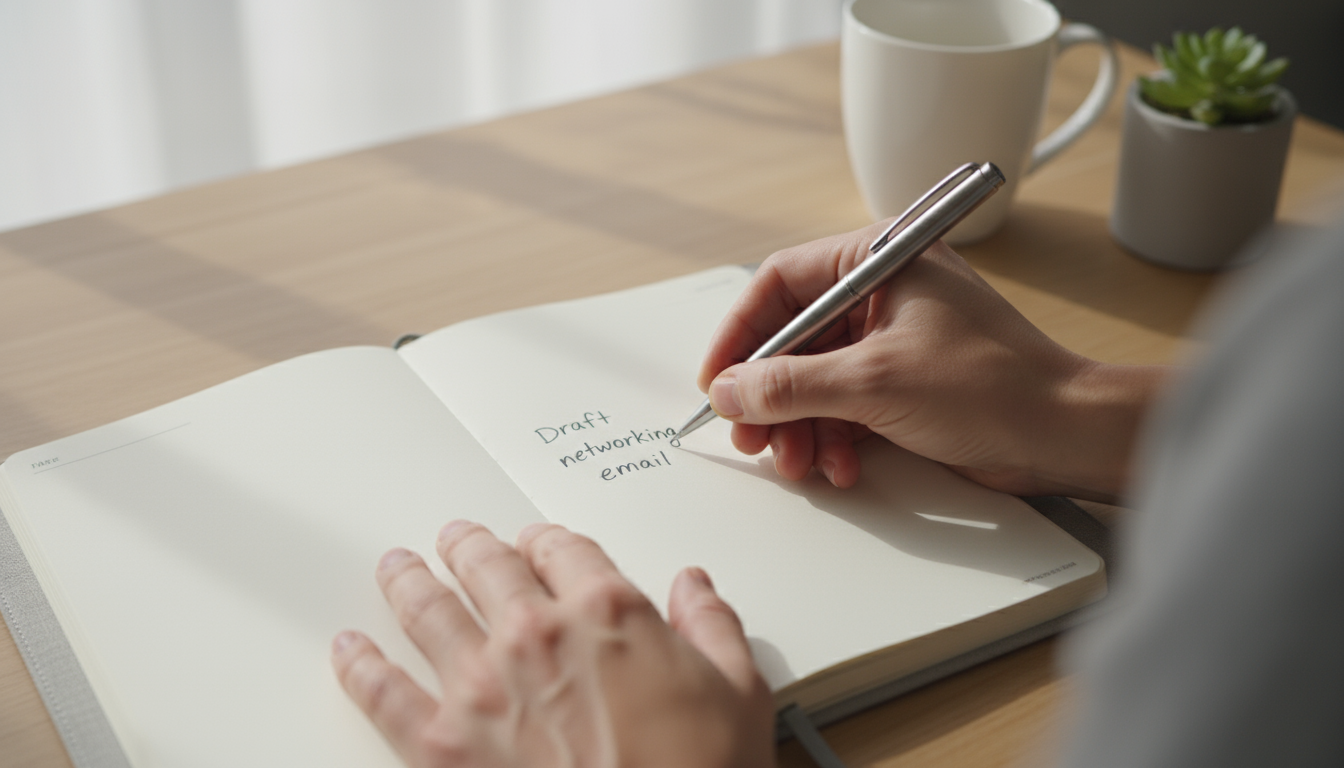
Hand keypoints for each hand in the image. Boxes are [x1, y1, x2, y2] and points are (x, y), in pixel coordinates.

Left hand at [331, 521, 774, 767]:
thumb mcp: (738, 693)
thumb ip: (713, 626)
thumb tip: (697, 589)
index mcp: (607, 612)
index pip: (565, 550)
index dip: (547, 540)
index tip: (538, 541)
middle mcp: (537, 635)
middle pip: (489, 567)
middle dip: (470, 547)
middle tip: (457, 539)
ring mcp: (482, 687)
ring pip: (429, 610)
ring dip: (409, 581)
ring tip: (397, 566)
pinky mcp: (443, 745)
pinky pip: (386, 694)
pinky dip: (361, 667)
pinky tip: (350, 651)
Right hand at [697, 222, 1165, 500]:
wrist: (1062, 434)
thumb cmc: (992, 386)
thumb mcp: (873, 383)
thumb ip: (790, 385)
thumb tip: (730, 391)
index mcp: (879, 258)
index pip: (780, 284)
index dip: (740, 335)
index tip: (717, 381)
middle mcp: (883, 290)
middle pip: (793, 338)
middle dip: (770, 394)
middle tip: (751, 435)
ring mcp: (892, 337)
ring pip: (815, 378)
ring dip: (799, 424)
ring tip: (797, 460)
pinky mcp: (903, 379)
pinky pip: (844, 403)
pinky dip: (833, 437)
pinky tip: (839, 465)